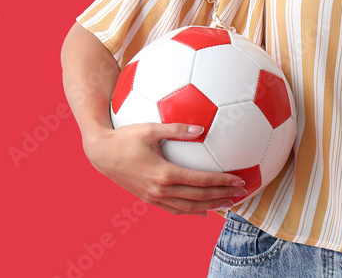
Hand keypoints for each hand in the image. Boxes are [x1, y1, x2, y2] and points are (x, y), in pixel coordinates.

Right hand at [84, 122, 248, 215]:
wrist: (100, 153)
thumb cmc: (125, 137)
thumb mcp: (151, 128)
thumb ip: (177, 128)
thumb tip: (201, 128)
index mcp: (164, 173)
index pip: (200, 181)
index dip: (222, 182)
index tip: (239, 180)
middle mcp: (160, 190)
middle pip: (198, 198)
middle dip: (221, 196)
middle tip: (241, 194)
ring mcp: (153, 197)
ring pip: (187, 208)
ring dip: (210, 206)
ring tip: (227, 204)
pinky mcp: (148, 199)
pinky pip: (173, 210)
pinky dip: (191, 212)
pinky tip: (202, 211)